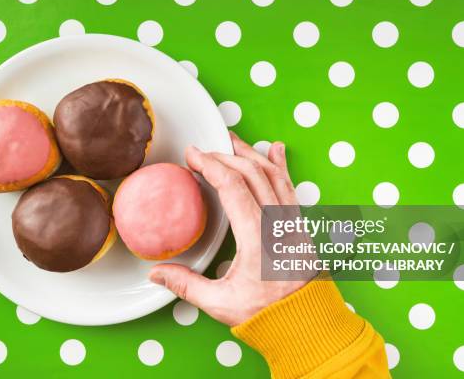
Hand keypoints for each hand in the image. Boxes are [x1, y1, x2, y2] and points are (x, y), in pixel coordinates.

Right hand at [149, 132, 309, 325]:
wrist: (308, 323)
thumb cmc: (268, 315)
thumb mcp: (221, 303)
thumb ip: (187, 286)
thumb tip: (156, 273)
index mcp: (257, 239)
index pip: (233, 188)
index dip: (211, 166)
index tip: (193, 155)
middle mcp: (278, 224)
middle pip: (252, 174)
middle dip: (225, 156)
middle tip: (204, 150)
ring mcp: (292, 222)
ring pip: (273, 175)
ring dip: (251, 154)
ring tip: (232, 140)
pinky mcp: (299, 224)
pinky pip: (289, 186)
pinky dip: (280, 166)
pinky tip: (275, 150)